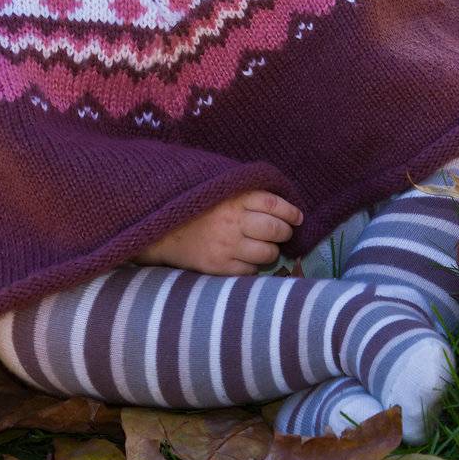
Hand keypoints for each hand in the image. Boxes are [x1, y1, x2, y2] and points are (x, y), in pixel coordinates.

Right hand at [134, 190, 303, 275]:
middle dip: (284, 232)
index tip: (297, 217)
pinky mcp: (218, 266)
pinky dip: (253, 266)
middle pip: (276, 230)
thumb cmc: (197, 206)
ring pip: (267, 253)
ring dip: (271, 251)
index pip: (275, 204)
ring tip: (263, 247)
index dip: (291, 212)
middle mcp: (233, 221)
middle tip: (282, 233)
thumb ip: (247, 192)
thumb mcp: (220, 189)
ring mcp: (226, 246)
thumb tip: (282, 203)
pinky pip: (250, 270)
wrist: (161, 229)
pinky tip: (245, 258)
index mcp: (235, 197)